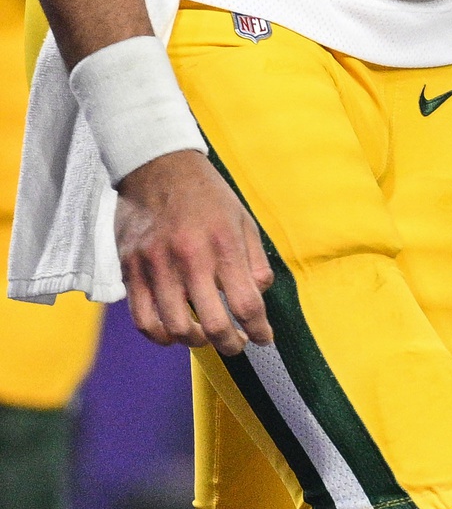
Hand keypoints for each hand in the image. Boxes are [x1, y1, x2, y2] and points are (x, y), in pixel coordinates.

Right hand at [116, 150, 273, 355]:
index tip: (264, 338)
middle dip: (230, 344)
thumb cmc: (206, 195)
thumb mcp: (242, 219)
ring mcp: (157, 266)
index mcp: (223, 244)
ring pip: (176, 328)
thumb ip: (254, 260)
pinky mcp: (131, 270)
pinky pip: (144, 320)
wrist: (158, 165)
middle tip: (236, 344)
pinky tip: (174, 332)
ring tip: (205, 336)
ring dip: (196, 342)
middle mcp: (191, 258)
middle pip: (213, 324)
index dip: (259, 329)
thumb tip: (258, 296)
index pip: (246, 303)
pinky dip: (161, 336)